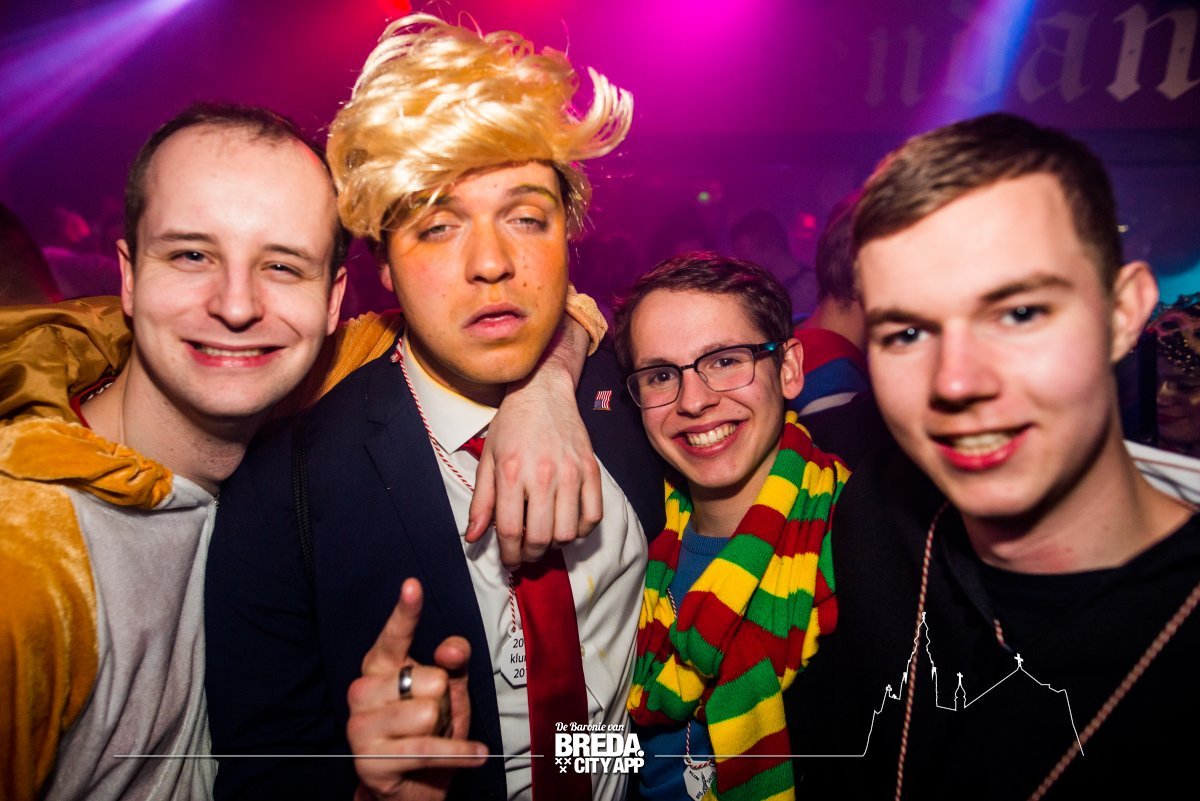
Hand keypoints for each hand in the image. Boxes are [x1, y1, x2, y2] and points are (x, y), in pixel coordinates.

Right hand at [348, 579, 486, 800]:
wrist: (412, 786)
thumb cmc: (429, 729)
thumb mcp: (450, 689)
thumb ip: (454, 662)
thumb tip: (450, 649)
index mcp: (379, 666)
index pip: (395, 636)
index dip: (406, 612)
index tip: (412, 585)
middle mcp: (362, 692)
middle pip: (428, 678)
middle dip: (443, 700)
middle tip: (433, 716)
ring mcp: (361, 728)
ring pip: (426, 713)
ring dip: (443, 729)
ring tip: (432, 737)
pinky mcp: (370, 762)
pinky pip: (429, 749)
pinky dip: (458, 753)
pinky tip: (476, 753)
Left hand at [466, 317, 601, 566]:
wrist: (543, 392)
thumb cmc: (511, 426)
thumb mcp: (488, 460)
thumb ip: (481, 501)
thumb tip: (472, 537)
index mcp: (512, 473)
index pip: (510, 530)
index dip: (508, 554)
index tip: (509, 561)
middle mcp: (543, 475)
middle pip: (540, 537)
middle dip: (531, 554)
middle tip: (526, 551)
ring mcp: (571, 473)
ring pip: (568, 532)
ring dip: (555, 544)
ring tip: (546, 536)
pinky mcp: (591, 470)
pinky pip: (593, 516)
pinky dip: (581, 529)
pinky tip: (568, 524)